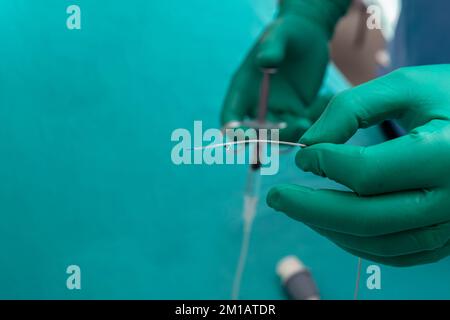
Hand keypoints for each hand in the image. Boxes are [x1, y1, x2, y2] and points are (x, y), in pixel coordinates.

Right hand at [221, 2, 337, 141]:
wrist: (309, 34)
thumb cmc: (288, 31)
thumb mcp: (280, 33)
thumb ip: (272, 47)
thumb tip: (265, 62)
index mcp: (244, 88)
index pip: (230, 117)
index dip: (234, 131)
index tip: (247, 137)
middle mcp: (257, 104)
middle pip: (257, 133)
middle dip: (276, 135)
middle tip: (299, 123)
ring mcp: (277, 110)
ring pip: (281, 135)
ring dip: (297, 131)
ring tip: (314, 110)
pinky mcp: (297, 112)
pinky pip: (302, 127)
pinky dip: (314, 122)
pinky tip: (325, 98)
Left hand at [267, 65, 449, 265]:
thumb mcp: (408, 86)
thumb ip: (353, 108)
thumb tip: (308, 144)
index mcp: (445, 154)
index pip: (368, 173)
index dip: (326, 163)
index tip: (303, 154)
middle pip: (367, 218)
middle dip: (311, 209)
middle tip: (276, 197)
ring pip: (378, 242)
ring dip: (329, 228)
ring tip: (298, 209)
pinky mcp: (446, 239)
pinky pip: (395, 254)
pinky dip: (355, 243)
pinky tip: (330, 225)